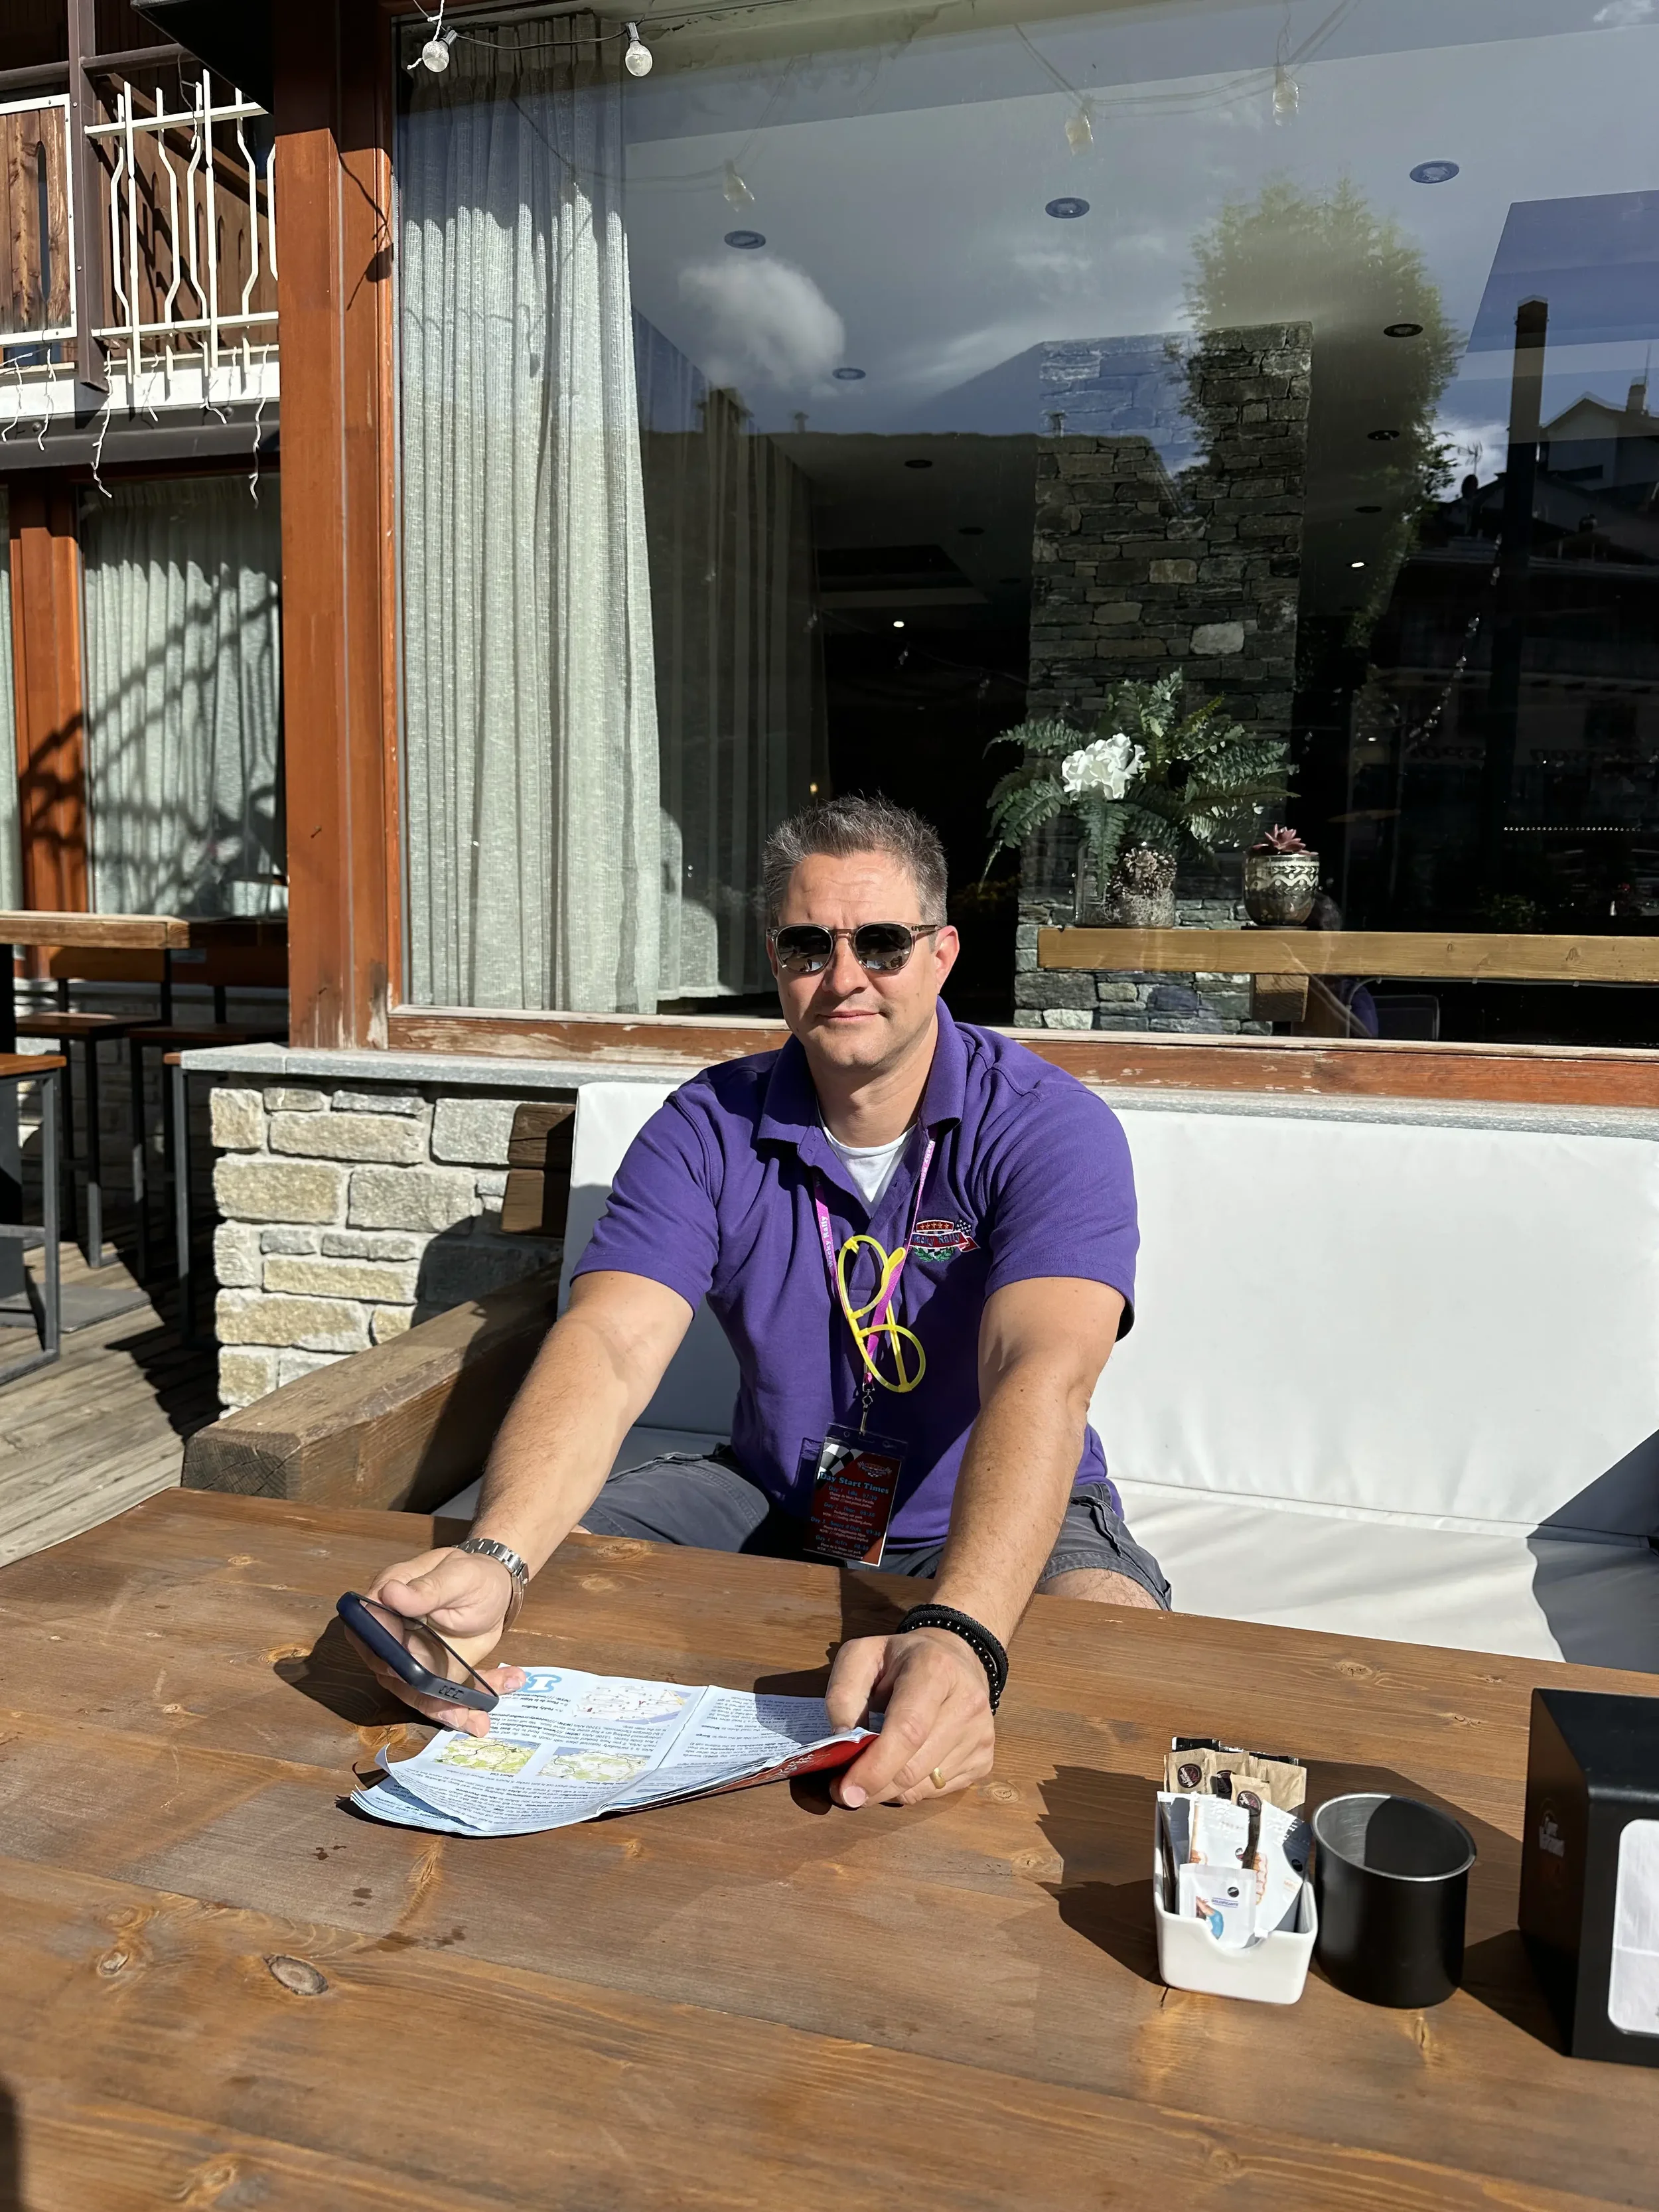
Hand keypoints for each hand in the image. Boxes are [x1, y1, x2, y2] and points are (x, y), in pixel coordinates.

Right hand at [344, 1547, 527, 1736]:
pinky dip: (457, 1710)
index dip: (383, 1654)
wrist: (496, 1589)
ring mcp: (408, 1657)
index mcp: (387, 1599)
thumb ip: (428, 1588)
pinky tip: (479, 1720)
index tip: (409, 1672)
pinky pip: (435, 1698)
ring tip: (479, 1721)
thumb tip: (389, 1593)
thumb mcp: (459, 1576)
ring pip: (414, 1692)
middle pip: (390, 1671)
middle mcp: (389, 1633)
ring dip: (446, 1709)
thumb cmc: (473, 1575)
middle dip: (422, 1695)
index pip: (367, 1630)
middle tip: (457, 1710)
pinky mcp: (428, 1673)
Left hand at [823, 1628, 995, 1806]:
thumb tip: (841, 1742)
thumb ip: (843, 1695)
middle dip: (873, 1786)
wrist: (954, 1656)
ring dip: (889, 1790)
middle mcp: (967, 1702)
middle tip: (844, 1789)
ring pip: (924, 1786)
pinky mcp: (986, 1758)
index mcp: (935, 1669)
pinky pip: (939, 1792)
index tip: (846, 1791)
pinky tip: (902, 1765)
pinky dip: (911, 1789)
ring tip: (873, 1771)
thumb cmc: (900, 1660)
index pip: (908, 1729)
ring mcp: (981, 1734)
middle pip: (914, 1767)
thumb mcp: (862, 1656)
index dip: (875, 1767)